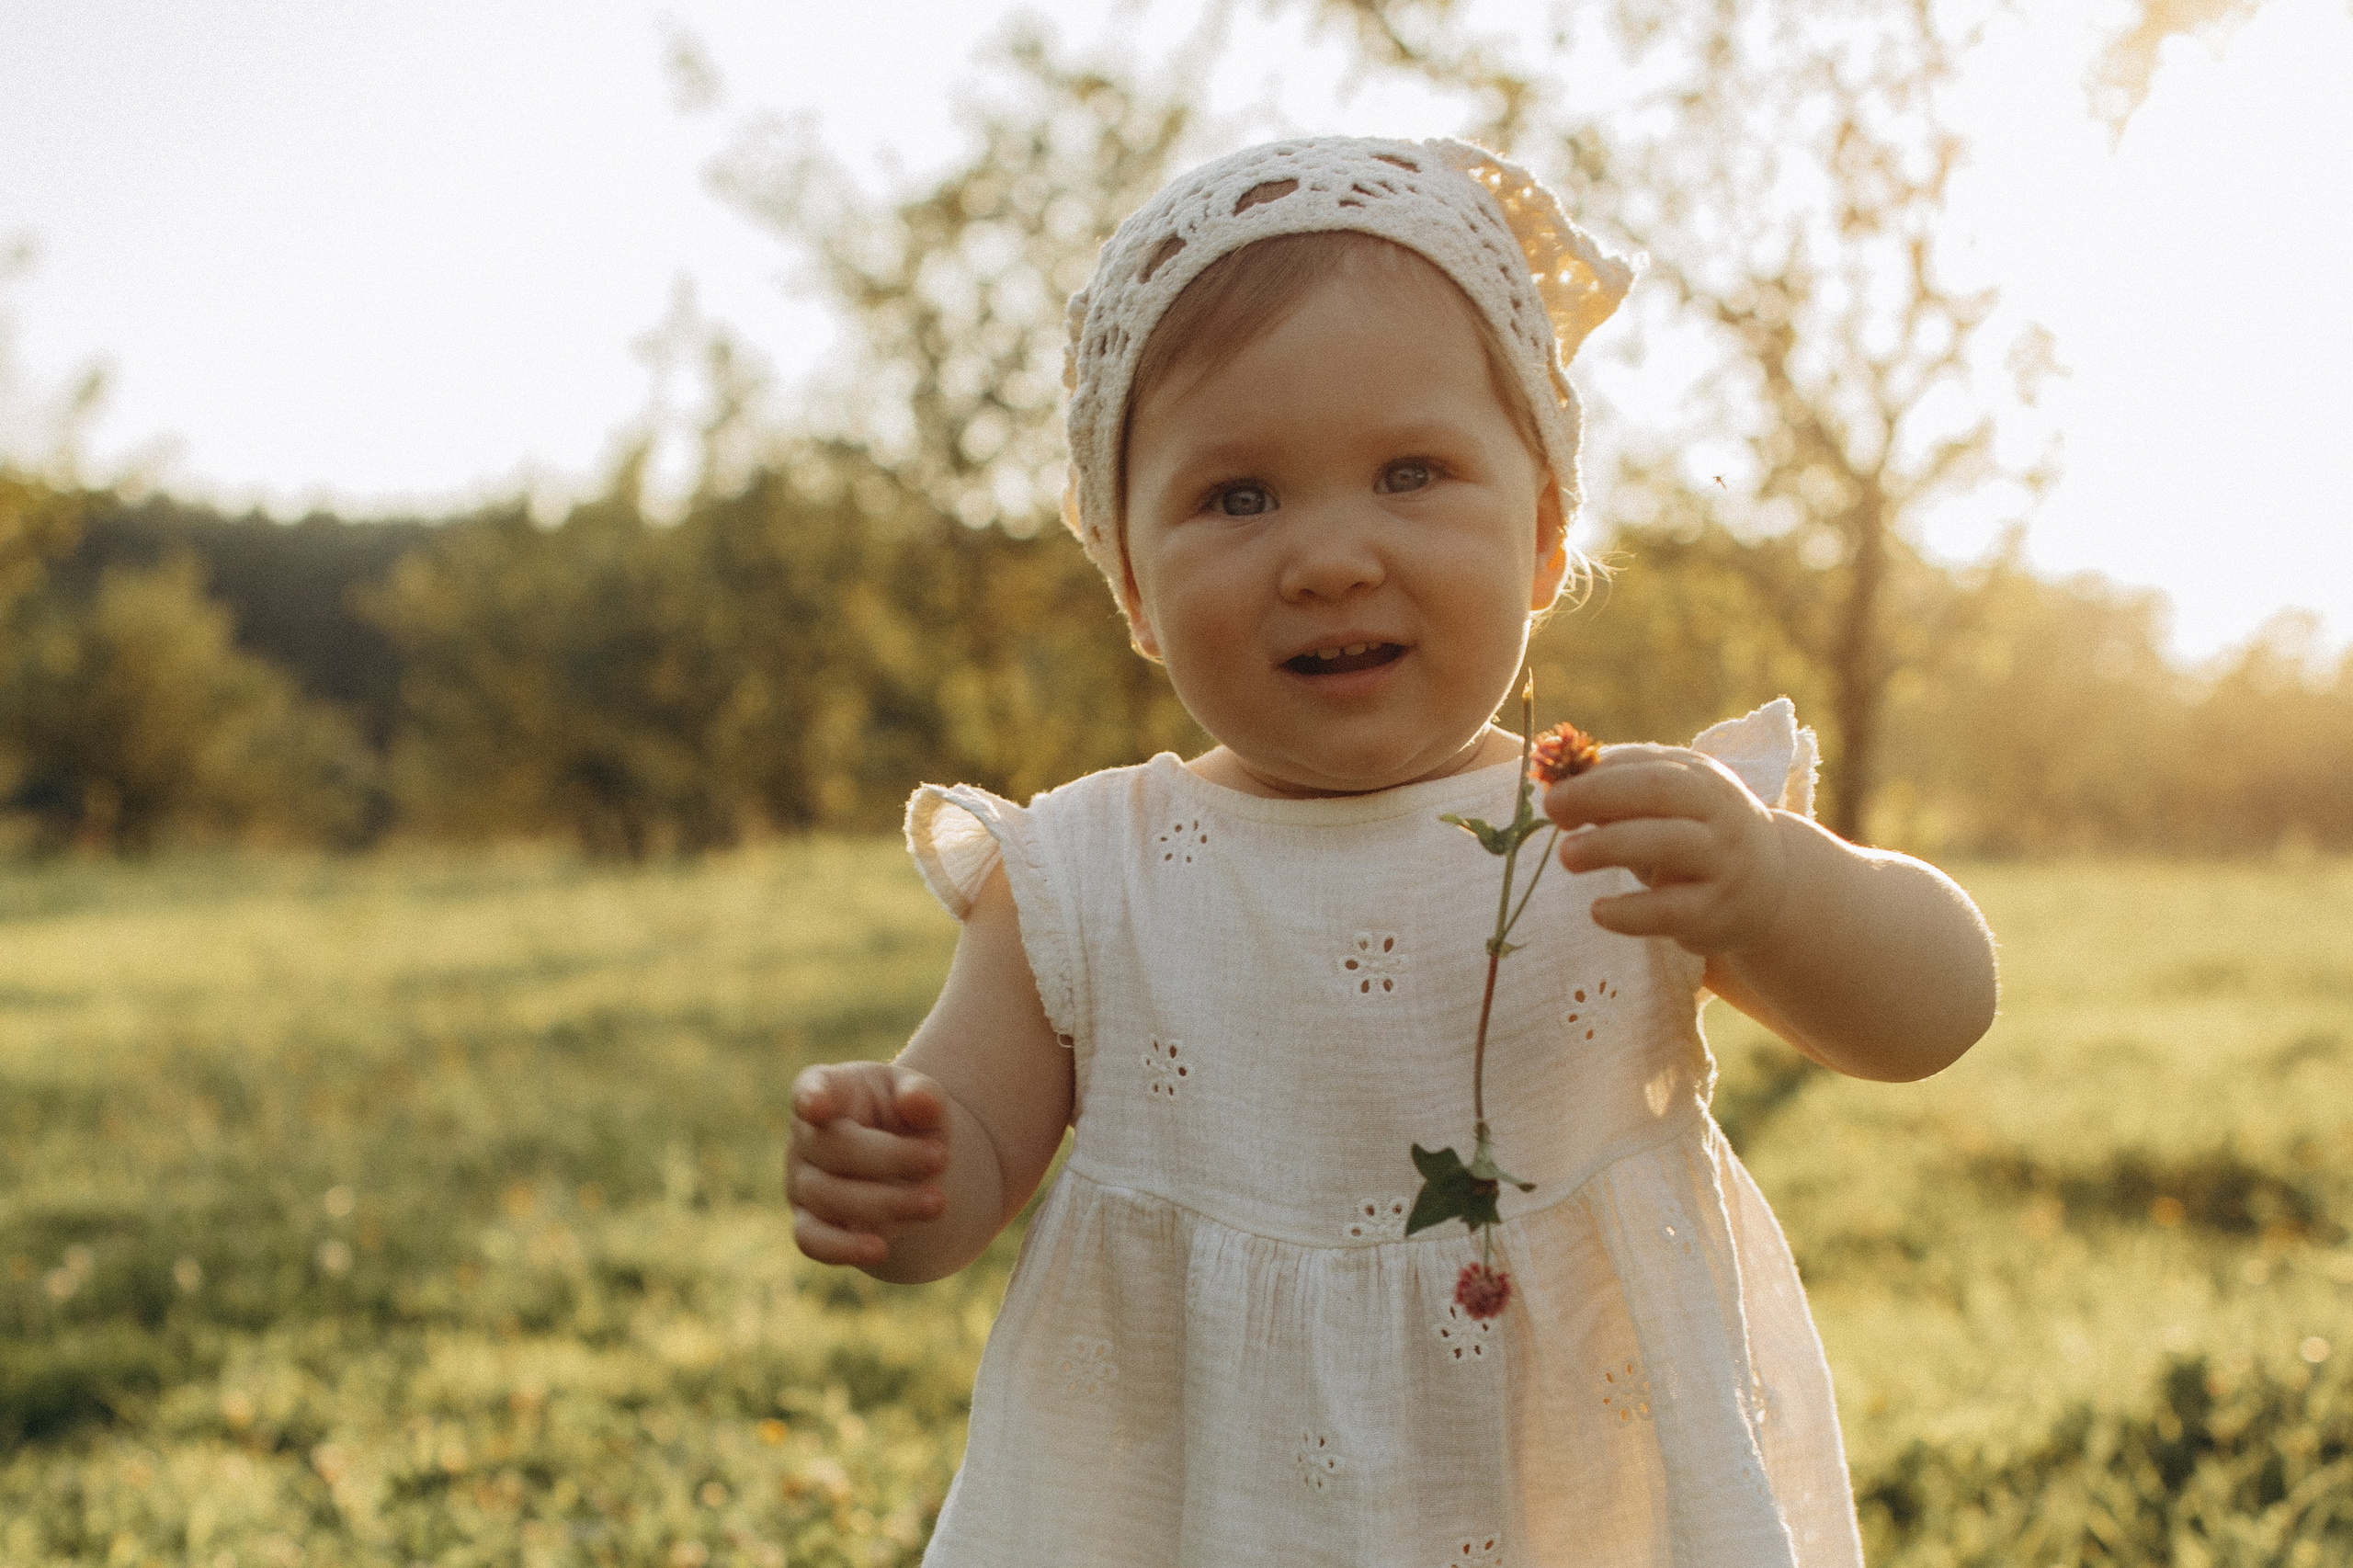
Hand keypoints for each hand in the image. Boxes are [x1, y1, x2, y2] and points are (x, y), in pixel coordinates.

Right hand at [785, 1061, 949, 1268]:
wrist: (907, 1160)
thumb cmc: (908, 1117)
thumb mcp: (923, 1098)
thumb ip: (923, 1095)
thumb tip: (919, 1101)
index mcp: (828, 1088)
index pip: (813, 1087)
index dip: (812, 1096)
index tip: (816, 1105)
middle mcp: (804, 1135)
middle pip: (834, 1148)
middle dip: (891, 1158)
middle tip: (942, 1159)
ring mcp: (800, 1181)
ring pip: (830, 1197)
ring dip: (887, 1202)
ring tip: (937, 1202)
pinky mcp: (807, 1222)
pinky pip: (812, 1240)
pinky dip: (842, 1248)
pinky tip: (879, 1250)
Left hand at [1542, 744, 1789, 955]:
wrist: (1770, 887)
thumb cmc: (1696, 834)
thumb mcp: (1670, 803)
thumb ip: (1620, 788)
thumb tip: (1556, 782)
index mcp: (1701, 779)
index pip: (1648, 767)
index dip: (1597, 778)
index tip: (1552, 793)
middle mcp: (1718, 814)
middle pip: (1660, 792)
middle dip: (1599, 797)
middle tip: (1552, 811)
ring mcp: (1723, 863)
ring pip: (1668, 844)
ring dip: (1609, 846)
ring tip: (1567, 856)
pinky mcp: (1717, 913)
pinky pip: (1670, 911)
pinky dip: (1629, 913)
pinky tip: (1598, 911)